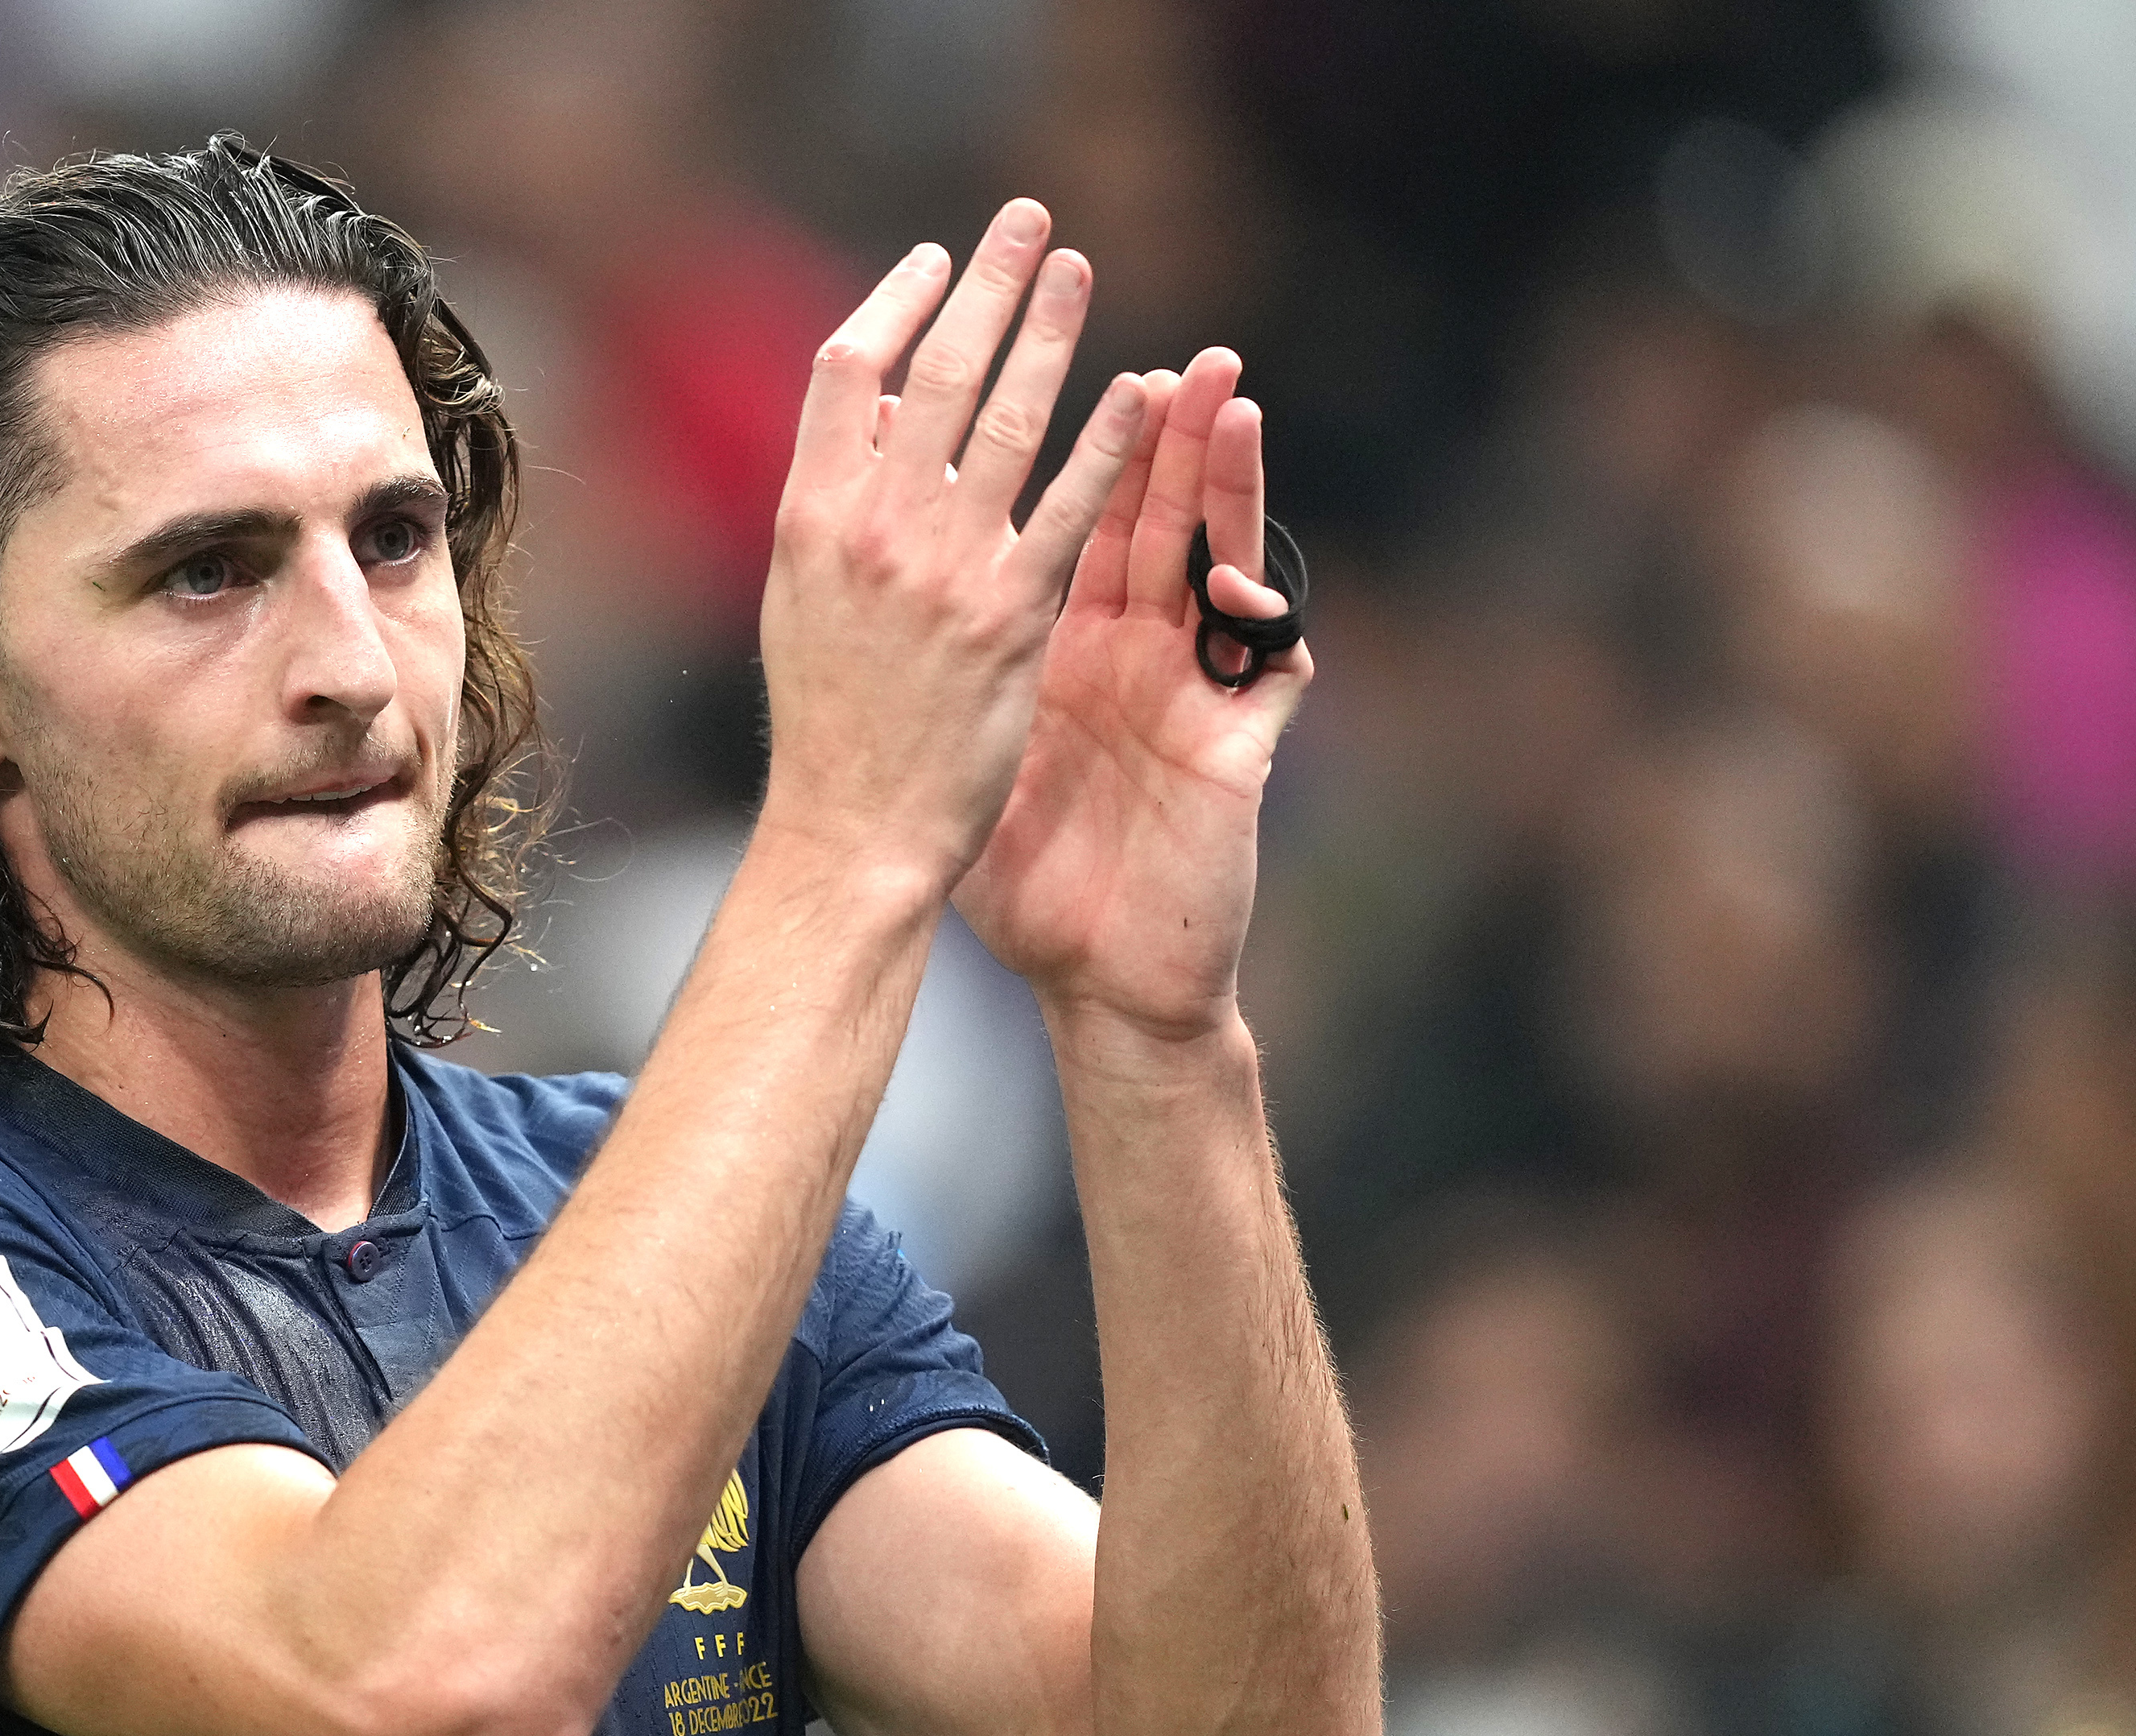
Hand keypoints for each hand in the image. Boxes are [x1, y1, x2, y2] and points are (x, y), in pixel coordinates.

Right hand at [755, 202, 1152, 907]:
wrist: (853, 828)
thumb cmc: (828, 720)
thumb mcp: (800, 597)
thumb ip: (834, 503)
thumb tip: (877, 410)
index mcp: (808, 516)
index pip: (846, 371)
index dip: (893, 304)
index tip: (933, 260)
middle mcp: (870, 526)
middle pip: (933, 369)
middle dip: (983, 283)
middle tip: (1026, 221)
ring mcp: (942, 567)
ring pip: (1004, 417)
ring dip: (1048, 332)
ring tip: (1076, 272)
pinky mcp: (1011, 614)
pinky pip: (1070, 506)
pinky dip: (1108, 442)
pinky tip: (1142, 391)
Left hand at [955, 349, 1309, 1051]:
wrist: (1101, 981)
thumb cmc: (1032, 884)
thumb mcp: (980, 755)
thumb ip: (947, 673)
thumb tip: (864, 601)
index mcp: (1072, 648)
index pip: (1075, 524)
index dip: (1072, 451)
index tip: (1047, 378)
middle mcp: (1141, 657)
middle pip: (1159, 520)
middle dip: (1168, 435)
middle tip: (1178, 354)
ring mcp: (1193, 697)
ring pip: (1225, 565)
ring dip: (1233, 486)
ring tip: (1233, 408)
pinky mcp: (1237, 750)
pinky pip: (1271, 672)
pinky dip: (1261, 624)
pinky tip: (1240, 582)